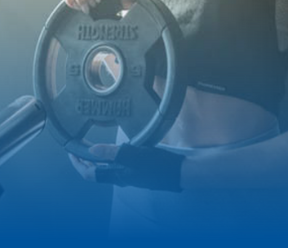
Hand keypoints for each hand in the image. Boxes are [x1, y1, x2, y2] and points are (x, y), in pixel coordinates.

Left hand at [68, 143, 183, 191]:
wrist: (182, 172)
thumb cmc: (159, 166)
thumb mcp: (136, 156)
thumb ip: (114, 152)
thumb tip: (93, 149)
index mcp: (117, 175)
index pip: (89, 173)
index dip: (78, 164)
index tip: (71, 153)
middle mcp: (121, 177)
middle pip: (96, 172)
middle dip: (85, 160)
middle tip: (79, 148)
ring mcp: (131, 174)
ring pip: (107, 168)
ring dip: (98, 158)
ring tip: (94, 146)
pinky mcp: (139, 170)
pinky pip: (118, 165)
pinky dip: (111, 157)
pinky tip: (117, 148)